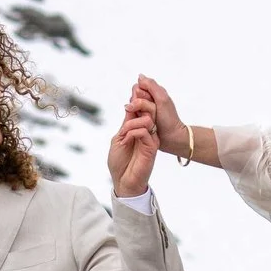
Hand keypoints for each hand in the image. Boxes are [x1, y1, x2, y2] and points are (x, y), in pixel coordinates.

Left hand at [108, 82, 160, 198]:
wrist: (122, 182)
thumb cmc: (119, 163)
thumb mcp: (118, 139)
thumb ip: (126, 125)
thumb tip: (130, 108)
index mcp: (137, 129)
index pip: (140, 110)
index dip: (137, 98)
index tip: (135, 88)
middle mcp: (146, 132)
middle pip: (148, 110)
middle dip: (138, 104)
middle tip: (129, 106)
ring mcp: (150, 139)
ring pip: (147, 119)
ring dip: (132, 122)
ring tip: (124, 132)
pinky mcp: (152, 147)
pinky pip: (145, 131)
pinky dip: (132, 132)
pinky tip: (126, 140)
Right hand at [134, 72, 190, 159]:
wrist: (171, 137)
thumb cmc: (169, 118)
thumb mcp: (162, 99)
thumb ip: (151, 86)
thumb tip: (139, 76)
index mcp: (153, 92)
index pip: (137, 87)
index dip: (142, 95)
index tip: (152, 101)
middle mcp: (146, 100)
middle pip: (133, 97)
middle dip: (141, 105)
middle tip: (153, 112)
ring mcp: (142, 111)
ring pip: (131, 107)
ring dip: (140, 113)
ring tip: (150, 119)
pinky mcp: (138, 120)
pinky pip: (131, 117)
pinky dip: (136, 120)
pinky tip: (144, 124)